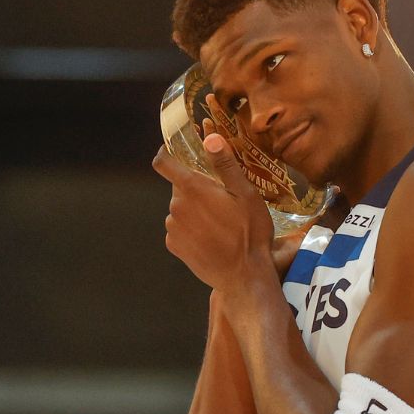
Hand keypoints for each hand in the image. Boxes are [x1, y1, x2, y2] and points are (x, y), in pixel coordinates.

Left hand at [153, 134, 275, 292]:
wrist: (243, 276)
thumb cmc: (249, 233)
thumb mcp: (246, 194)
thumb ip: (225, 165)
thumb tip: (210, 137)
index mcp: (192, 189)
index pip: (163, 163)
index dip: (166, 153)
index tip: (175, 151)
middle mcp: (176, 207)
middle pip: (180, 187)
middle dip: (196, 188)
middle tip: (221, 198)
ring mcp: (173, 229)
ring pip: (181, 209)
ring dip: (195, 210)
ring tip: (220, 222)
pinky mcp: (175, 247)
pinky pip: (180, 229)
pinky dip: (192, 229)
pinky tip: (212, 238)